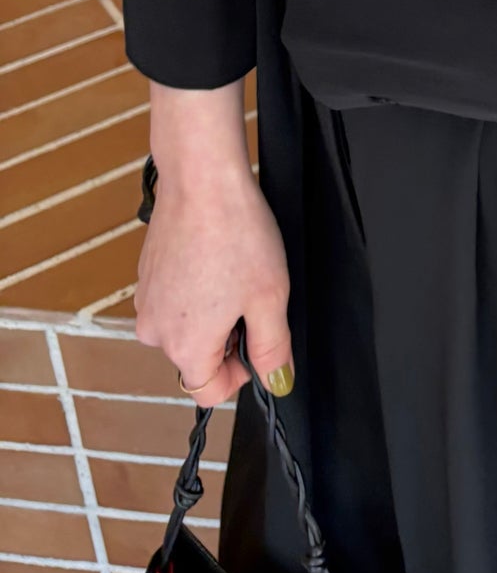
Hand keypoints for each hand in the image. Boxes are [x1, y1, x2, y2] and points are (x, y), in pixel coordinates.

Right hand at [135, 158, 294, 408]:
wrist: (201, 181)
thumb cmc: (237, 235)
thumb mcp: (270, 297)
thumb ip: (273, 349)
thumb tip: (277, 384)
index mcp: (185, 347)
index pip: (210, 391)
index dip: (241, 373)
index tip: (259, 339)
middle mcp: (155, 332)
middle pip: (197, 359)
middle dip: (227, 338)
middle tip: (250, 294)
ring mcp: (145, 303)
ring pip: (186, 329)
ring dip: (212, 313)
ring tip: (232, 271)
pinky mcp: (144, 277)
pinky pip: (174, 302)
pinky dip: (195, 291)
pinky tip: (213, 258)